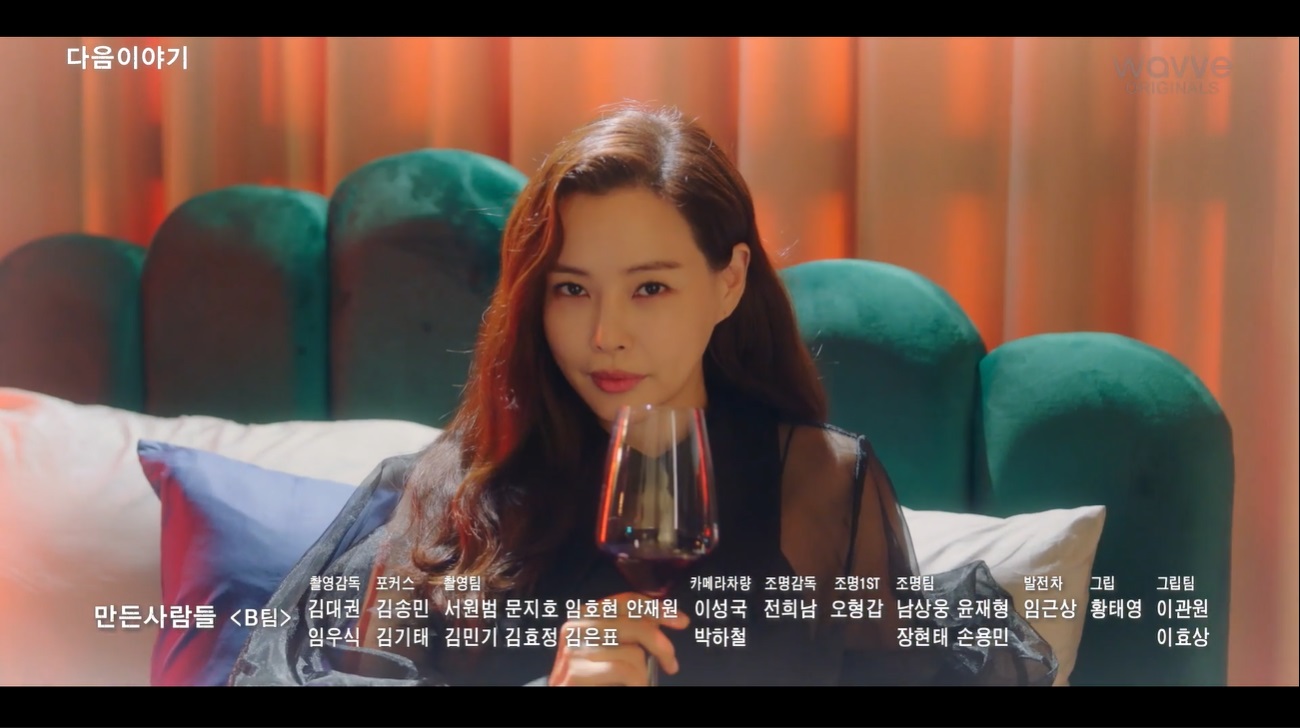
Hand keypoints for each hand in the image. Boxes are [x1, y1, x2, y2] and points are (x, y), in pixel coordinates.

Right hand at [548, 592, 689, 685]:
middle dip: (661, 646)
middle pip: (636, 626)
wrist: (565, 694)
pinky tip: (634, 687)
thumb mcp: (607, 645)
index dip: (656, 609)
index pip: (627, 601)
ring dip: (644, 672)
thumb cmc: (590, 674)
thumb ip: (626, 628)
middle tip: (671, 663)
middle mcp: (576, 627)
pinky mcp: (576, 672)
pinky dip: (637, 682)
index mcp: (584, 615)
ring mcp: (574, 650)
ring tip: (640, 681)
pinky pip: (624, 671)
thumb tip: (661, 618)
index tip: (680, 620)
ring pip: (633, 652)